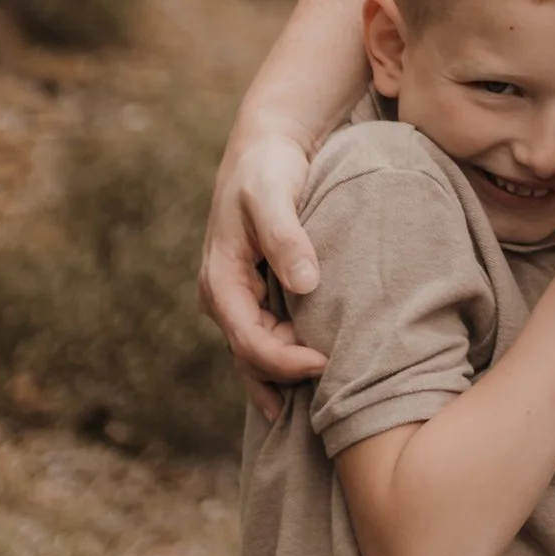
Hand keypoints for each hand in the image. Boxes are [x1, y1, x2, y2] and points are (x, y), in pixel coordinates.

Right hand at [200, 120, 328, 418]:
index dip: (283, 362)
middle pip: (252, 356)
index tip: (324, 364)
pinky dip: (286, 360)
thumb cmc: (268, 169)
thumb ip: (286, 237)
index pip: (249, 340)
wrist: (267, 146)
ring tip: (320, 409)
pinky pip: (268, 336)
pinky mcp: (258, 292)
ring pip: (258, 353)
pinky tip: (309, 383)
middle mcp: (224, 296)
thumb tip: (305, 283)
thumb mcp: (273, 195)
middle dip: (287, 377)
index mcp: (220, 281)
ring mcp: (239, 297)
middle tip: (335, 389)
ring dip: (284, 378)